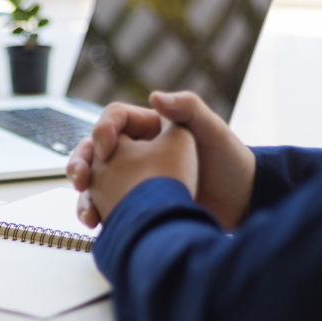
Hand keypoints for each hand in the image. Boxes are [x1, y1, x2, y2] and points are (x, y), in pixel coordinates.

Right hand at [67, 93, 255, 229]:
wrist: (241, 204)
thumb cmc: (231, 163)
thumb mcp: (213, 130)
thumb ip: (188, 108)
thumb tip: (154, 96)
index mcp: (151, 128)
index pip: (114, 119)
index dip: (103, 129)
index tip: (106, 148)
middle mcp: (136, 151)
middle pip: (94, 150)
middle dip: (80, 163)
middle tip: (81, 179)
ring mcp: (132, 179)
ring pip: (94, 181)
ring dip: (83, 194)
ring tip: (87, 212)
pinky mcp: (134, 204)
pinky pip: (106, 205)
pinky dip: (96, 213)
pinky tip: (97, 223)